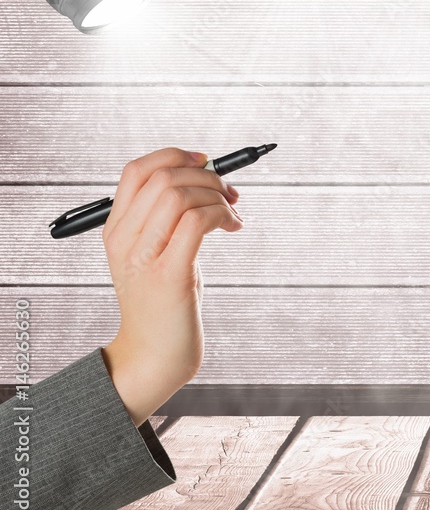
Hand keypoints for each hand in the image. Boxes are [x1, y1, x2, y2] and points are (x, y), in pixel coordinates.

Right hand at [99, 147, 242, 425]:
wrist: (155, 354)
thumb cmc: (163, 302)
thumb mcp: (155, 253)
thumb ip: (168, 219)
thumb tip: (206, 178)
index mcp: (116, 229)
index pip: (136, 170)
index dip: (175, 155)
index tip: (206, 161)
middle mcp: (123, 239)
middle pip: (163, 177)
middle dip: (207, 175)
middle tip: (230, 192)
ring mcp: (144, 257)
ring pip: (180, 195)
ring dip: (217, 195)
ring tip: (232, 213)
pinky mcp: (170, 274)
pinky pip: (196, 222)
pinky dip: (222, 214)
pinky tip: (233, 227)